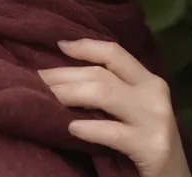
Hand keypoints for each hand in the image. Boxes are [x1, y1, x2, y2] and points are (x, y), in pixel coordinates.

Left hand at [38, 39, 190, 176]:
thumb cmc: (145, 140)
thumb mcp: (133, 109)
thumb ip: (111, 90)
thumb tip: (63, 74)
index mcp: (148, 81)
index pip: (114, 52)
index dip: (85, 46)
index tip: (59, 45)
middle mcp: (154, 94)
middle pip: (100, 73)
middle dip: (64, 75)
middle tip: (37, 79)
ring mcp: (154, 119)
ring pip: (102, 94)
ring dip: (69, 94)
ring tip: (47, 98)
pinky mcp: (152, 147)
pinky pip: (112, 131)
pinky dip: (88, 128)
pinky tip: (70, 128)